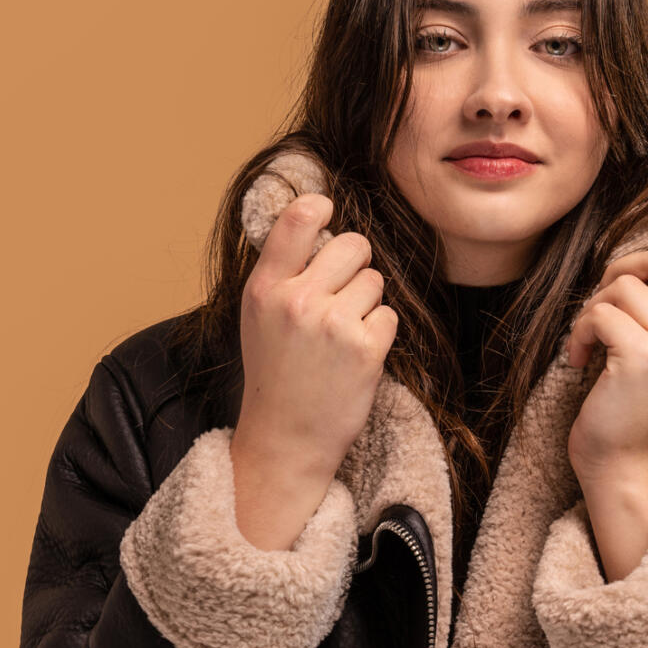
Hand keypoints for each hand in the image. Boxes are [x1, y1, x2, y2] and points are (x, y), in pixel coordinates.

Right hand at [231, 194, 396, 547]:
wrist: (286, 439)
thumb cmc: (276, 373)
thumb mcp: (259, 316)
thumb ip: (282, 270)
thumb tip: (317, 216)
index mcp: (264, 289)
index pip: (297, 219)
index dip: (320, 208)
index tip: (327, 211)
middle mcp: (296, 301)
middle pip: (353, 244)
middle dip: (355, 264)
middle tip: (340, 296)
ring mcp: (332, 324)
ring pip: (375, 281)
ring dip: (367, 304)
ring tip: (340, 336)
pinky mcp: (365, 349)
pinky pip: (389, 315)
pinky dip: (379, 334)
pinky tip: (354, 357)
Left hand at [563, 230, 647, 485]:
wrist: (626, 461)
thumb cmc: (639, 402)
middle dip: (623, 271)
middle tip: (608, 306)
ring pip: (624, 283)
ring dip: (595, 307)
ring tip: (594, 340)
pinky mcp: (642, 357)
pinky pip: (600, 312)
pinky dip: (579, 332)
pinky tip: (582, 359)